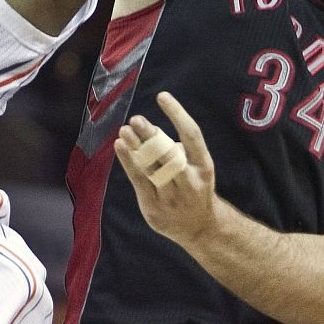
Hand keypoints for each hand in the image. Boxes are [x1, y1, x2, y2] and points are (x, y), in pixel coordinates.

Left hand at [113, 91, 219, 244]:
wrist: (200, 228)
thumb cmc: (193, 184)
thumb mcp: (192, 164)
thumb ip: (170, 146)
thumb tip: (144, 127)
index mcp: (203, 165)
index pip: (192, 135)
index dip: (177, 114)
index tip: (162, 95)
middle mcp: (190, 182)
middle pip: (168, 156)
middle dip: (151, 137)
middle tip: (136, 119)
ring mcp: (172, 198)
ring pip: (151, 169)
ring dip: (136, 149)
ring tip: (124, 131)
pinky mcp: (155, 210)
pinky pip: (139, 182)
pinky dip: (128, 163)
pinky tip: (120, 146)